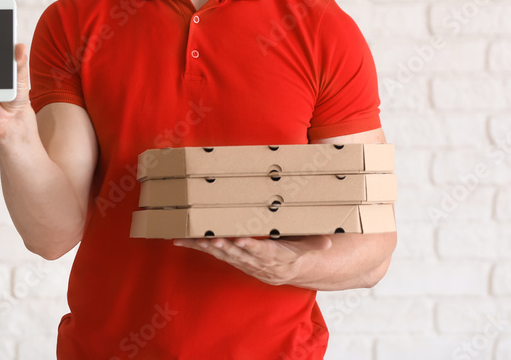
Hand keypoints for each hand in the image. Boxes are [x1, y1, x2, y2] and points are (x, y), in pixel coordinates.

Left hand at [172, 235, 331, 286]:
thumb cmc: (302, 251)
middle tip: (213, 239)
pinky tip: (182, 240)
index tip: (241, 240)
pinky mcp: (237, 261)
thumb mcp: (313, 246)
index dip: (252, 247)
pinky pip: (217, 255)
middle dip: (226, 247)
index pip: (263, 252)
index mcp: (278, 258)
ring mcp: (247, 264)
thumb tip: (329, 242)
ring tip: (197, 239)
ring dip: (210, 248)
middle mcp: (260, 265)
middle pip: (240, 255)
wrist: (296, 270)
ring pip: (225, 255)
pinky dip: (200, 247)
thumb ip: (318, 242)